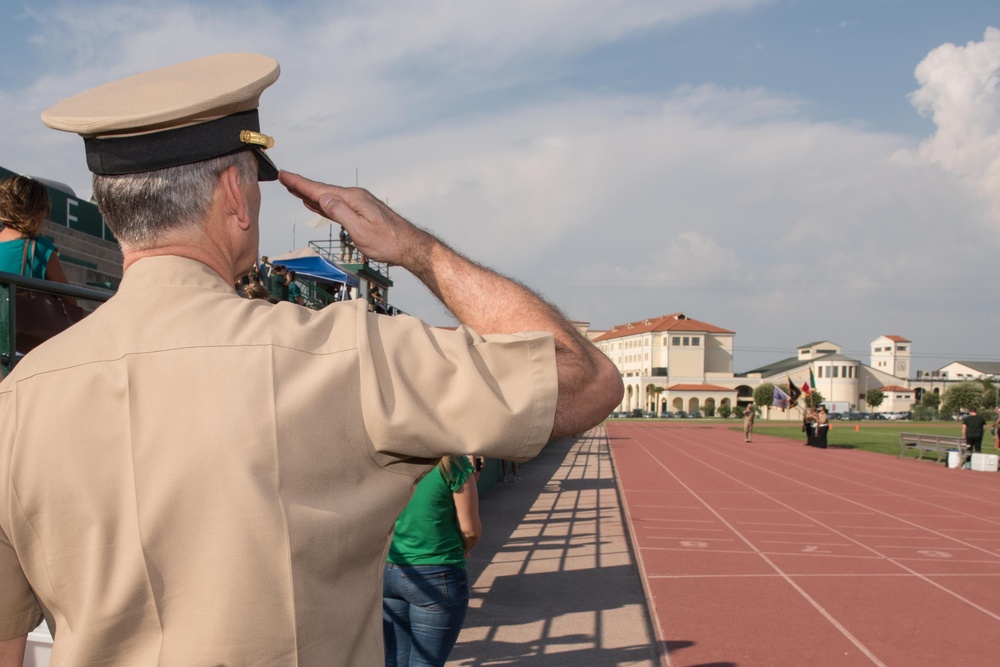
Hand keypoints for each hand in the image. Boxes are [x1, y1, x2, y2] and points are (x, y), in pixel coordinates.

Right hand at [279, 171, 428, 268]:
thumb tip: (323, 198)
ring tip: (295, 189)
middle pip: (323, 190)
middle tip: (284, 178)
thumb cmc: (388, 242)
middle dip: (302, 185)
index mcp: (353, 199)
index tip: (284, 175)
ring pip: (329, 197)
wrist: (410, 246)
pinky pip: (337, 205)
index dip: (300, 184)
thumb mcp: (361, 230)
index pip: (321, 190)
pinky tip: (317, 203)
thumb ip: (341, 213)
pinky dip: (324, 203)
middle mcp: (356, 197)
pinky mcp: (362, 211)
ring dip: (311, 194)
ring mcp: (360, 204)